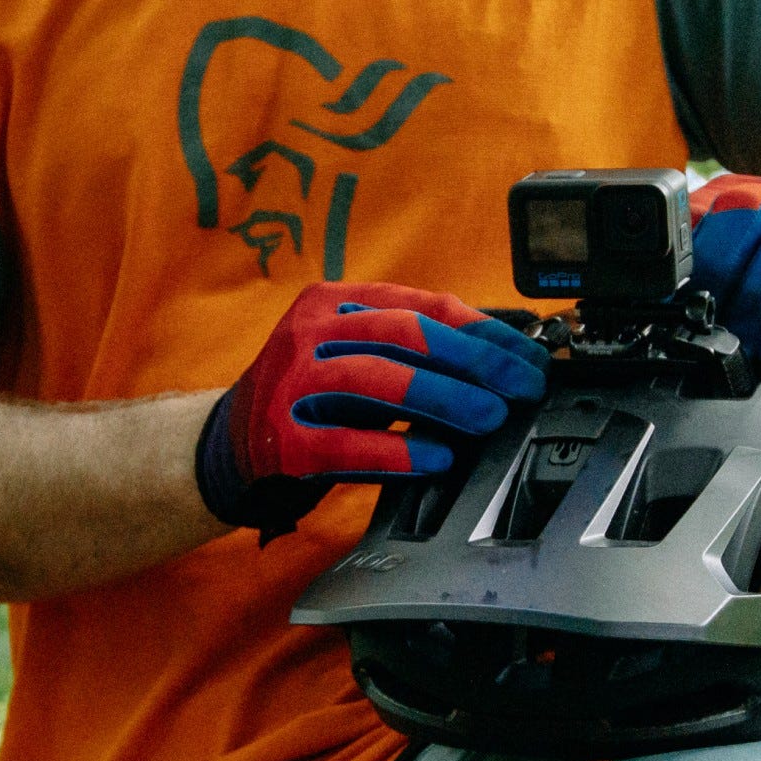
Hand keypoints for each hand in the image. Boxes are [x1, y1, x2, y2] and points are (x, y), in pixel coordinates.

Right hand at [197, 282, 550, 535]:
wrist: (232, 444)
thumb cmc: (314, 397)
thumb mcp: (360, 356)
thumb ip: (417, 351)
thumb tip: (505, 355)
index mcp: (333, 303)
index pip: (422, 306)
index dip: (483, 331)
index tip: (527, 356)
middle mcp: (307, 333)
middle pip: (403, 335)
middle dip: (473, 361)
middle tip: (520, 387)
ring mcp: (289, 384)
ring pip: (375, 380)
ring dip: (442, 398)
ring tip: (488, 418)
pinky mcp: (280, 439)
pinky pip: (344, 442)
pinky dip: (396, 450)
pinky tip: (436, 458)